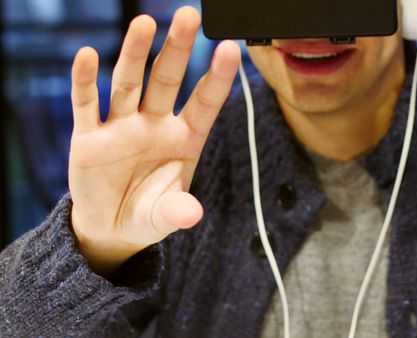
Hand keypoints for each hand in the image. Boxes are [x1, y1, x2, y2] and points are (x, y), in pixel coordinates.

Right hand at [68, 6, 239, 275]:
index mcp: (184, 139)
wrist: (111, 227)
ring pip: (129, 83)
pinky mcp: (89, 137)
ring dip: (134, 54)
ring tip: (144, 23)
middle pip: (166, 80)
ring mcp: (121, 127)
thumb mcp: (164, 216)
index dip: (217, 77)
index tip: (231, 48)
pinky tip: (87, 55)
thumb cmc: (148, 213)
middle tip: (189, 15)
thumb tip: (192, 215)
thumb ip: (176, 212)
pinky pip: (86, 105)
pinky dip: (85, 81)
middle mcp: (154, 125)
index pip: (205, 102)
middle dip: (176, 49)